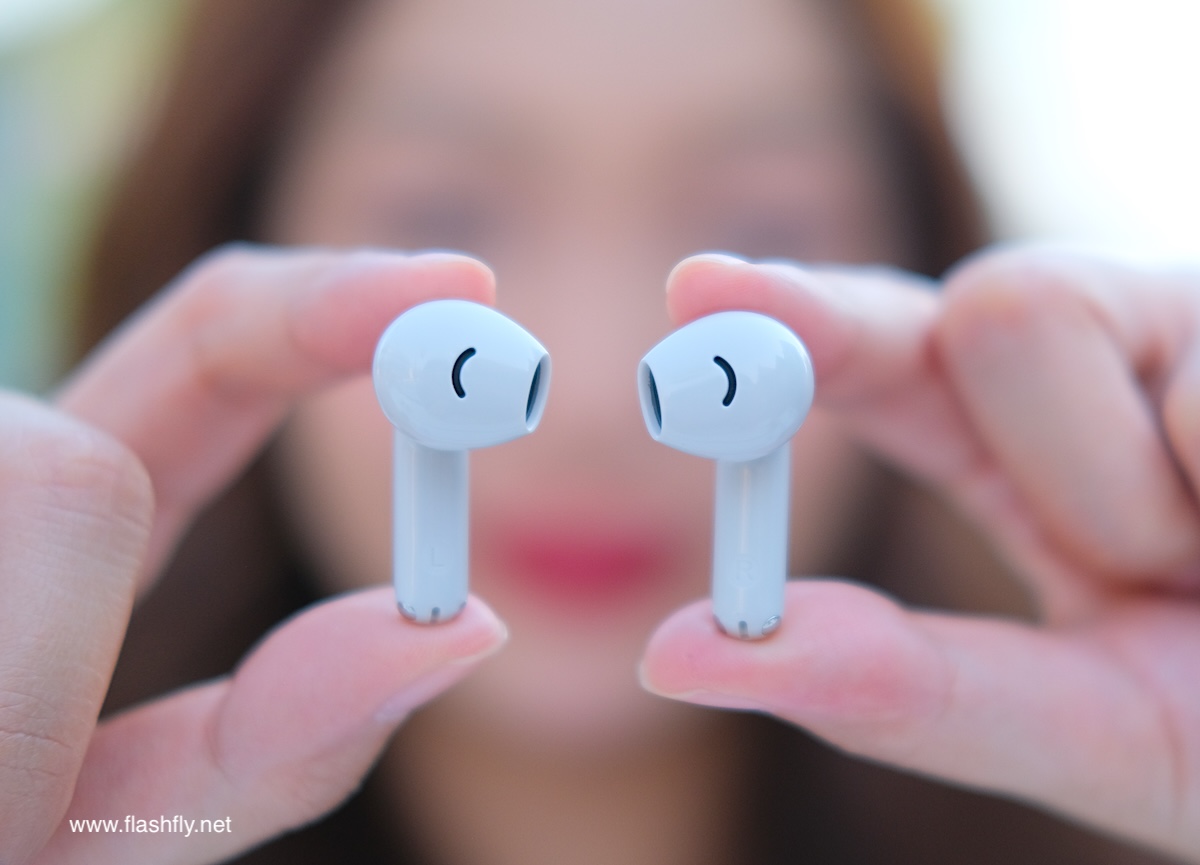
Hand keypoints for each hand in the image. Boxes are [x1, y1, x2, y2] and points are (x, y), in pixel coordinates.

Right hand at [1, 246, 507, 864]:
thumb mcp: (112, 832)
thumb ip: (272, 745)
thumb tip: (461, 627)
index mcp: (68, 524)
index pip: (207, 361)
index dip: (328, 308)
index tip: (463, 284)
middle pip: (83, 475)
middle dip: (37, 671)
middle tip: (24, 769)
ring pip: (39, 496)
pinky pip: (3, 505)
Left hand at [641, 249, 1199, 861]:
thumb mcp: (1091, 727)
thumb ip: (896, 689)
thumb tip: (675, 651)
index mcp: (1021, 449)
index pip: (882, 360)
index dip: (791, 321)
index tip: (698, 289)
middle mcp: (1096, 365)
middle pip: (965, 307)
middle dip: (1044, 444)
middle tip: (1163, 552)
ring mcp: (1191, 323)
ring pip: (1030, 301)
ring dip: (1140, 479)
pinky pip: (1195, 363)